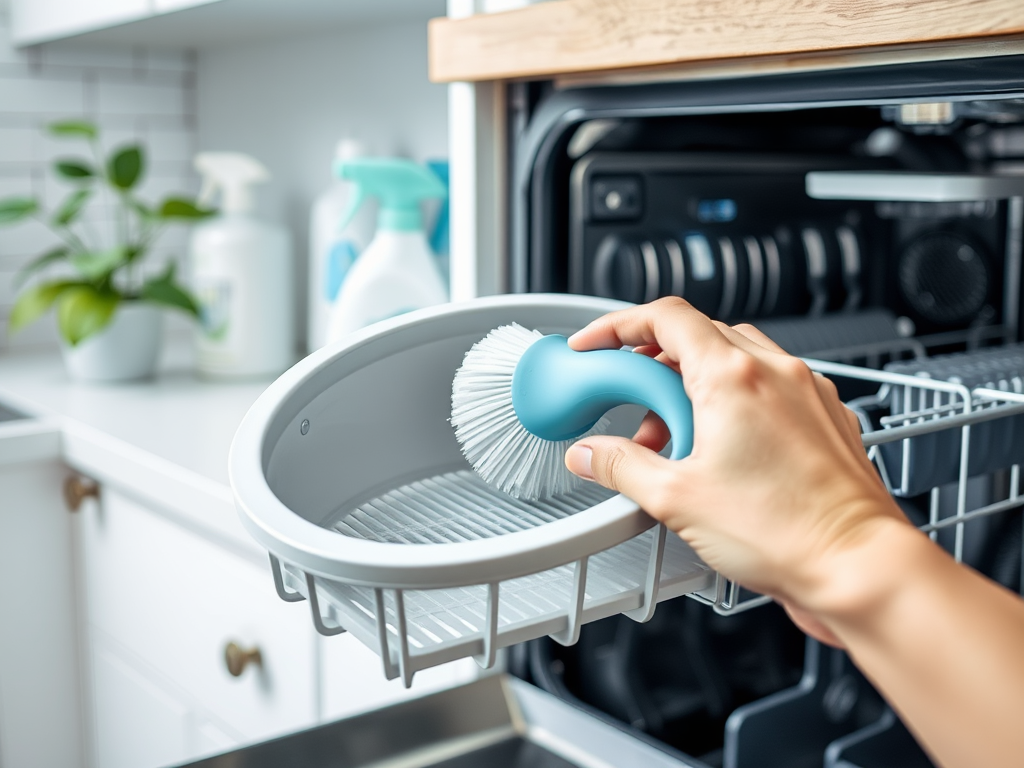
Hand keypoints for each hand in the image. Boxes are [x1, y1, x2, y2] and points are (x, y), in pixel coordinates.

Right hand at [563, 297, 908, 642]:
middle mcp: (775, 372)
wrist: (857, 566)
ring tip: (678, 436)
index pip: (665, 317)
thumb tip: (590, 455)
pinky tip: (725, 447)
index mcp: (733, 377)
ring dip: (696, 383)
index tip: (596, 346)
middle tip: (633, 405)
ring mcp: (807, 391)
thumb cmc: (786, 533)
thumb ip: (620, 467)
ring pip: (737, 358)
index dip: (618, 325)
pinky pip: (772, 386)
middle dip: (654, 364)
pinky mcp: (826, 417)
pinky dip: (737, 400)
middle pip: (699, 335)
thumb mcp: (676, 499)